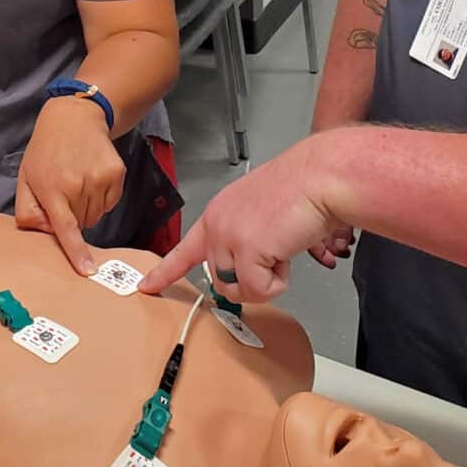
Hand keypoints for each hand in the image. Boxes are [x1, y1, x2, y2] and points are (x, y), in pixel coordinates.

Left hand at [14, 97, 122, 275]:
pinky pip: (110, 203)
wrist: (74, 118)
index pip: (66, 227)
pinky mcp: (117, 173)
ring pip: (97, 215)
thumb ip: (27, 210)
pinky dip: (101, 198)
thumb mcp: (25, 178)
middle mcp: (78, 184)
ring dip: (87, 208)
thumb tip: (43, 234)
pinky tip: (91, 178)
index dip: (76, 251)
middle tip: (64, 192)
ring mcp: (100, 178)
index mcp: (52, 188)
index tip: (87, 270)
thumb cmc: (45, 151)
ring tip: (77, 182)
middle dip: (73, 217)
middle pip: (82, 224)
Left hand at [138, 131, 346, 302]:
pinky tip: (287, 255)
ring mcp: (228, 236)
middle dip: (250, 279)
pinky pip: (258, 290)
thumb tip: (244, 270)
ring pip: (236, 288)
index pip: (184, 249)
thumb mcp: (260, 213)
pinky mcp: (246, 249)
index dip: (165, 271)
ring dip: (264, 282)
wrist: (319, 177)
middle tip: (275, 256)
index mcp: (217, 213)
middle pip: (220, 278)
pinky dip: (278, 283)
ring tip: (282, 250)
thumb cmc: (301, 191)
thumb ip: (244, 238)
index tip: (147, 286)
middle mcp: (216, 223)